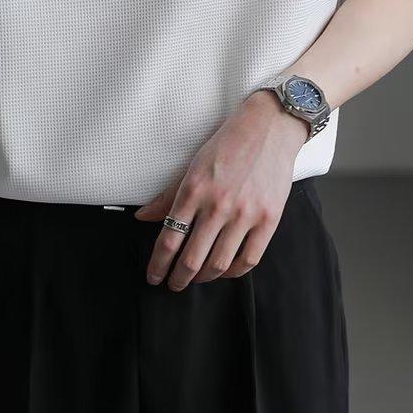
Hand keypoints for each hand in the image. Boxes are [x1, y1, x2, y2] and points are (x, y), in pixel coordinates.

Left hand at [134, 90, 308, 289]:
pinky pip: (249, 258)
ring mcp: (245, 213)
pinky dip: (233, 272)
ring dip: (204, 278)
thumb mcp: (193, 165)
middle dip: (178, 278)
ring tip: (197, 279)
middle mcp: (218, 205)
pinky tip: (224, 271)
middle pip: (191, 258)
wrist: (270, 127)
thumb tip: (143, 217)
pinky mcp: (268, 218)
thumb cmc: (229, 143)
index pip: (169, 239)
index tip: (154, 276)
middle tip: (174, 284)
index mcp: (194, 190)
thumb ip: (169, 195)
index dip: (158, 264)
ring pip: (219, 263)